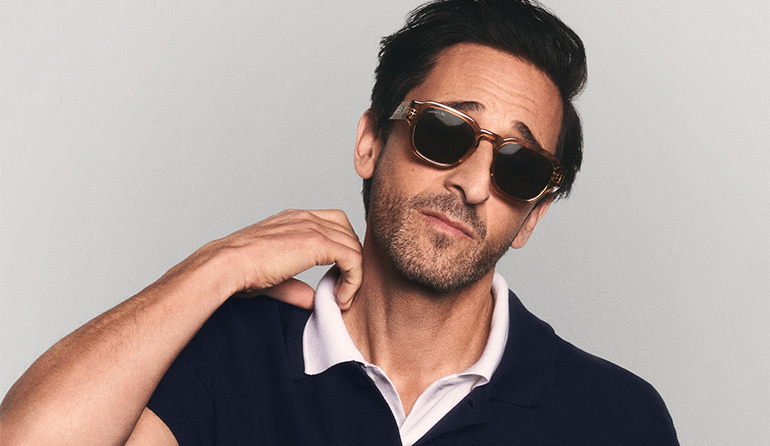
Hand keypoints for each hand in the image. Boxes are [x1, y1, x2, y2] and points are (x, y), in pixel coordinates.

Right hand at [171, 209, 362, 309]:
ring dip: (354, 273)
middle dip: (351, 259)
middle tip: (343, 289)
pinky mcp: (316, 242)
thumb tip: (312, 300)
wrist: (225, 266)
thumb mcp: (275, 279)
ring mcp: (311, 227)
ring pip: (353, 245)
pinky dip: (354, 279)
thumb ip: (297, 287)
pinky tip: (341, 297)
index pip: (333, 224)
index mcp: (293, 219)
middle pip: (347, 230)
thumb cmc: (239, 272)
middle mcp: (304, 218)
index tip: (335, 278)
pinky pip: (352, 258)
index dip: (340, 249)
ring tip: (342, 297)